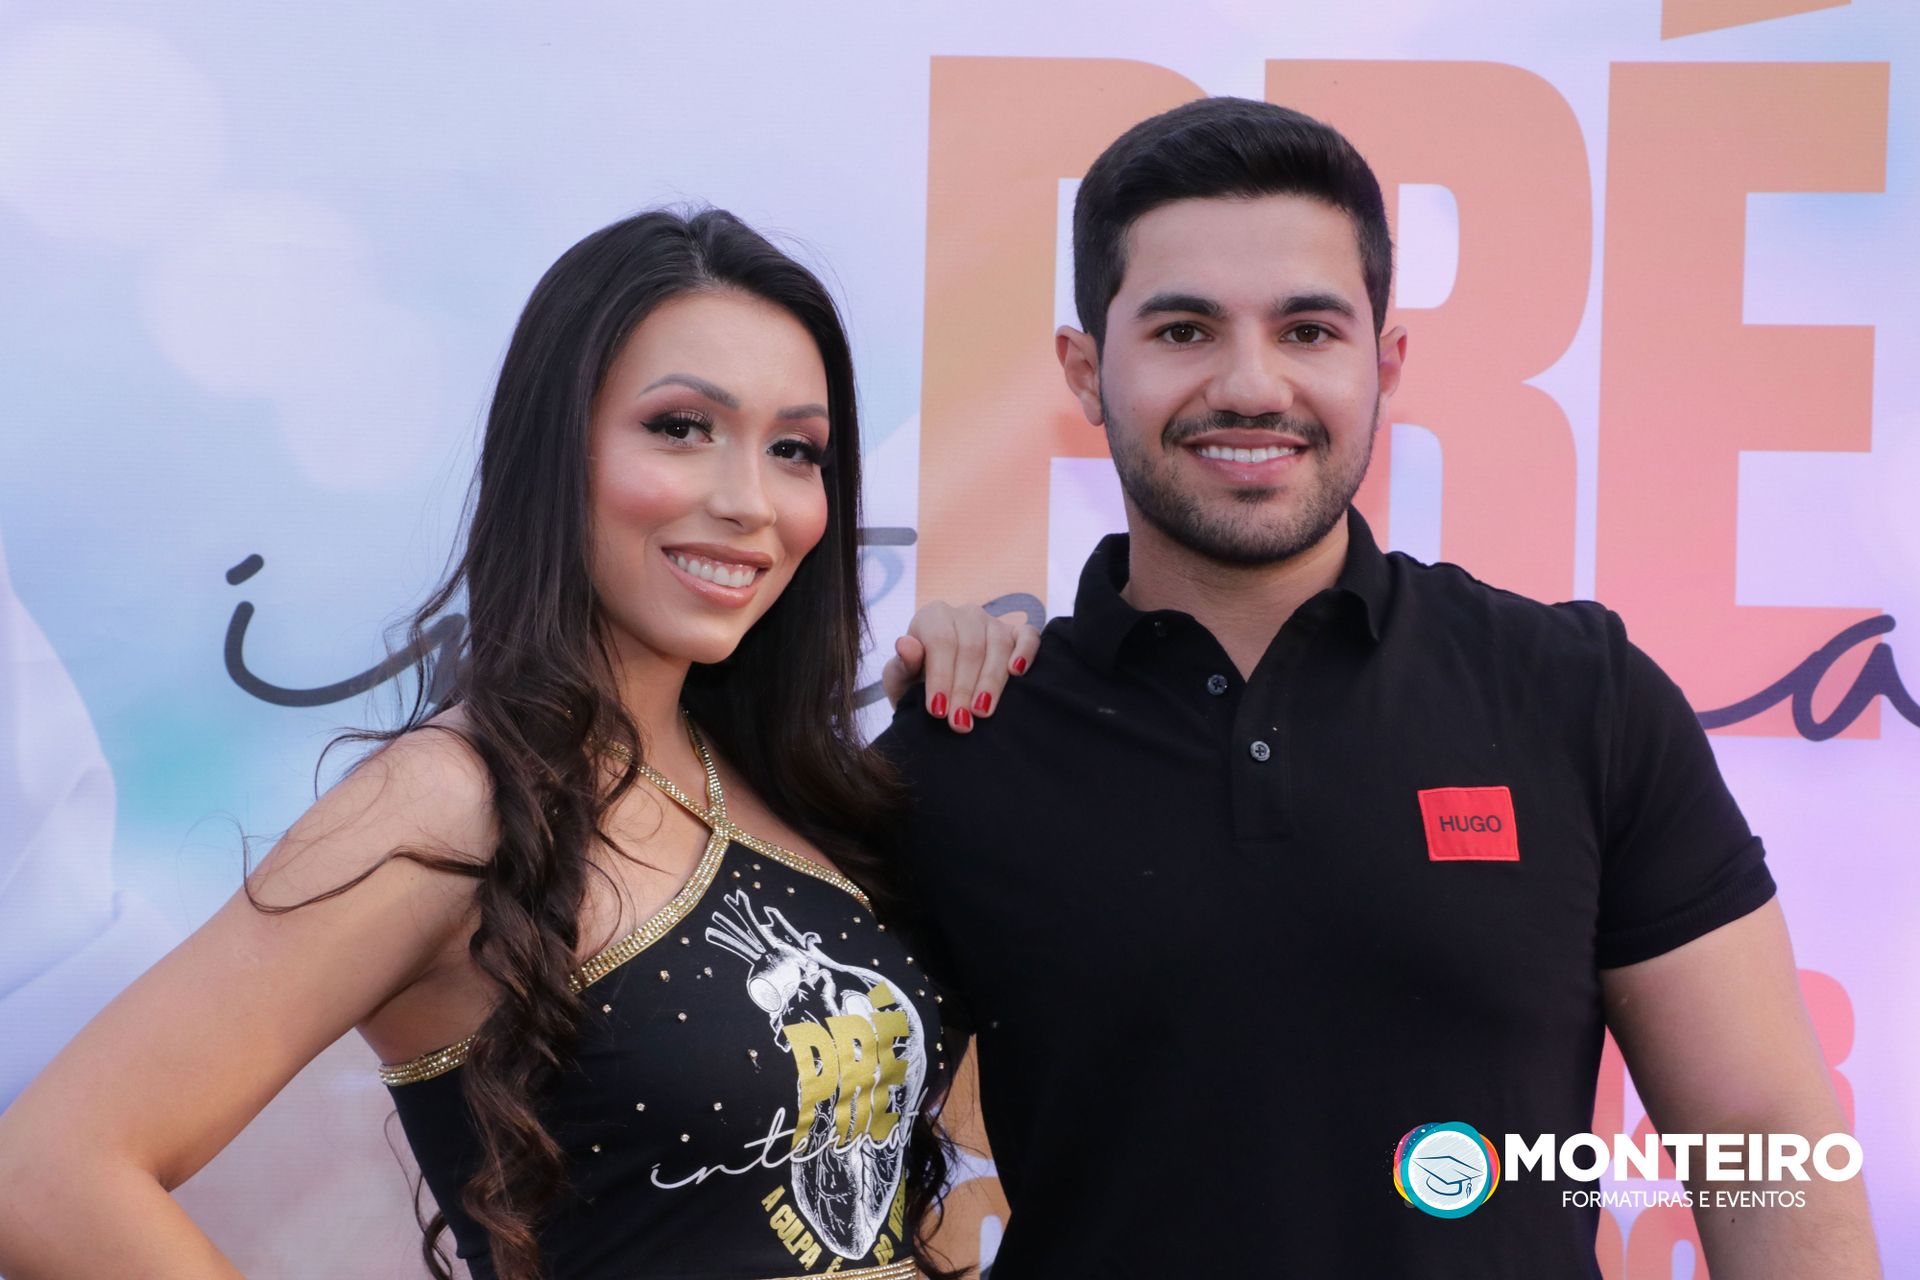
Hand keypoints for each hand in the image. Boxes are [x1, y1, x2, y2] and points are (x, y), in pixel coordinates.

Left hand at [881, 603, 1039, 732]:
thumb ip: (902, 665)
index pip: (940, 642)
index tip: (938, 711)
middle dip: (964, 688)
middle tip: (959, 722)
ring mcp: (994, 622)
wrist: (942, 693)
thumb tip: (905, 645)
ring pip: (999, 644)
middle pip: (971, 647)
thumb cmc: (916, 684)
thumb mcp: (899, 680)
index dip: (940, 677)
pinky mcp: (1018, 634)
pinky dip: (1025, 652)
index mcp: (932, 616)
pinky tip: (1017, 673)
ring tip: (982, 712)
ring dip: (991, 682)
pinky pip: (1028, 636)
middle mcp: (965, 614)